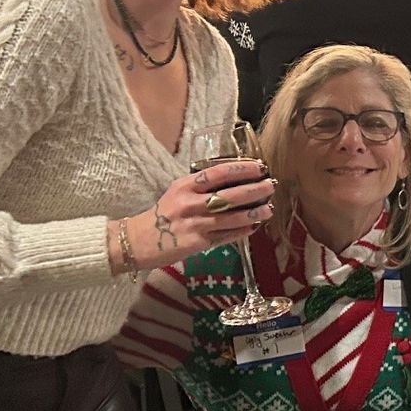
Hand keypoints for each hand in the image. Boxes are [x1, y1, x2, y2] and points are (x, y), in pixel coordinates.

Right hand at [118, 158, 274, 273]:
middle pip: (228, 195)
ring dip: (253, 213)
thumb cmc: (163, 214)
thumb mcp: (177, 192)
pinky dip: (242, 231)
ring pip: (230, 218)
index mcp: (185, 186)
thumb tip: (235, 180)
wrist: (139, 240)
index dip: (241, 169)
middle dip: (253, 190)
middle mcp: (190, 203)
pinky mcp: (197, 243)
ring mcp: (194, 224)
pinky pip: (225, 236)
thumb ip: (201, 186)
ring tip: (269, 209)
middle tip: (271, 185)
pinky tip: (254, 227)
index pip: (217, 173)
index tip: (259, 167)